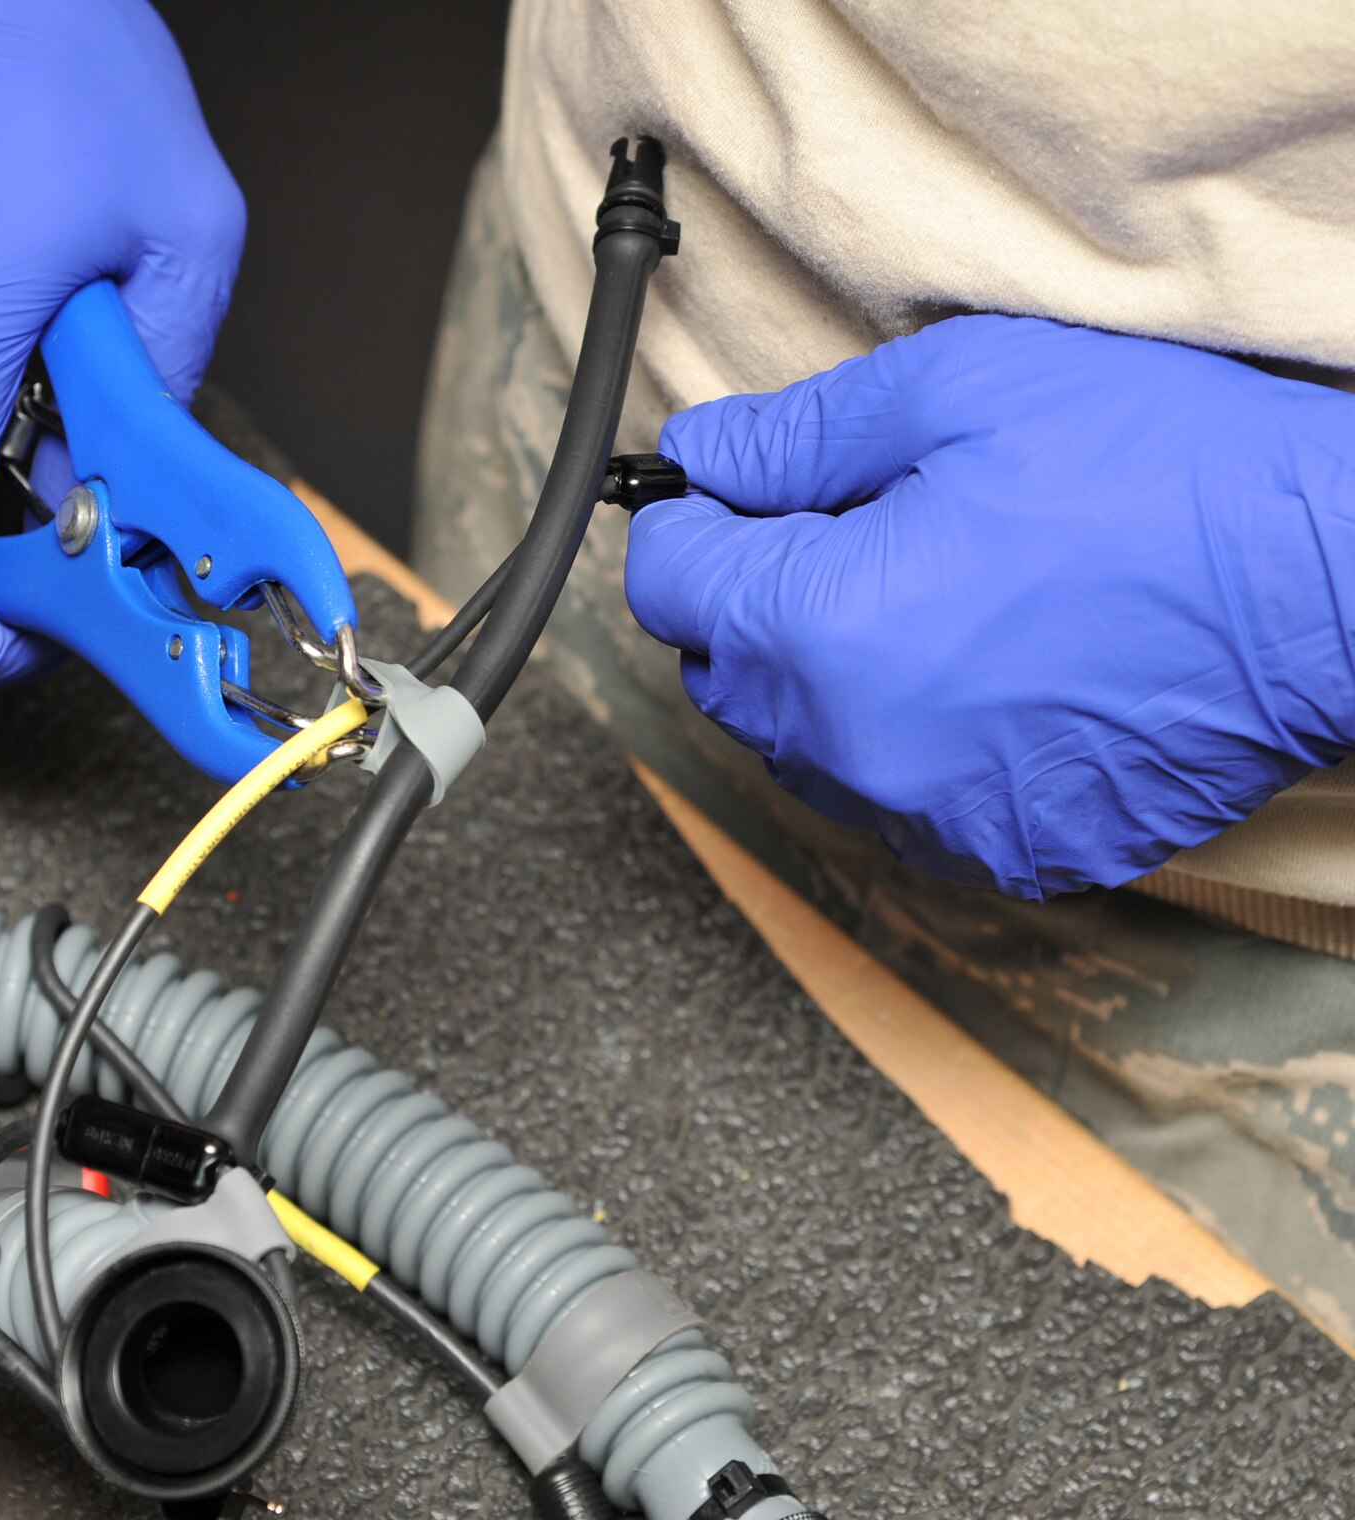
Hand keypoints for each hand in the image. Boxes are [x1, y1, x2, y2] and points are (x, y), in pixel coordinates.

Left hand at [623, 315, 1354, 897]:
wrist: (1339, 587)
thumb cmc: (1160, 474)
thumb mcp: (958, 394)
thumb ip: (797, 437)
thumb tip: (700, 455)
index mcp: (819, 630)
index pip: (669, 585)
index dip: (694, 520)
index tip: (733, 490)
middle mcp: (852, 747)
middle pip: (722, 673)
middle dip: (751, 599)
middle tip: (843, 529)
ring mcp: (928, 815)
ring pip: (801, 746)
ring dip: (822, 675)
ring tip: (927, 595)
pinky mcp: (1001, 854)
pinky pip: (898, 796)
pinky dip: (908, 738)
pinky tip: (987, 668)